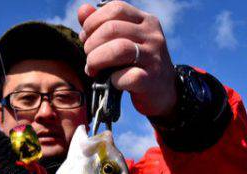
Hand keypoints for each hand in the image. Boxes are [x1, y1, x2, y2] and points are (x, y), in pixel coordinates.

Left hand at [78, 1, 176, 117]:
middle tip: (89, 59)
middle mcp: (152, 35)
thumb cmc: (137, 64)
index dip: (92, 23)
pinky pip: (128, 76)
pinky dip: (113, 80)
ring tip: (93, 70)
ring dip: (96, 60)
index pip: (115, 9)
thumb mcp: (123, 41)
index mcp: (145, 21)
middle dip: (91, 44)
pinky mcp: (152, 79)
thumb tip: (82, 10)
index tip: (85, 39)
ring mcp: (153, 57)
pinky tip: (111, 83)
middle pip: (111, 28)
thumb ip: (102, 25)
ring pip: (118, 49)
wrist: (163, 91)